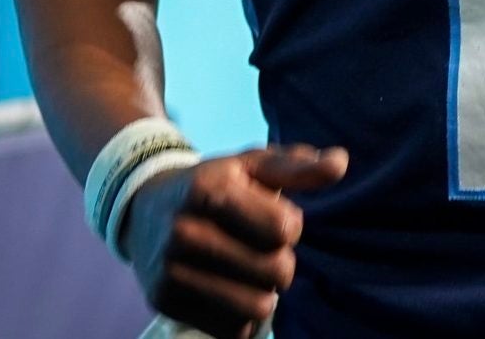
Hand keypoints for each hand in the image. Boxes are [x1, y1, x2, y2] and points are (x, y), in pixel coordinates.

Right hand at [120, 143, 348, 338]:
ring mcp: (171, 270)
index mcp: (208, 190)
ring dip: (263, 293)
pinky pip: (232, 330)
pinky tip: (229, 290)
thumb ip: (297, 166)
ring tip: (246, 271)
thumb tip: (340, 162)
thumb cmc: (213, 184)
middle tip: (259, 248)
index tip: (272, 217)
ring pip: (258, 307)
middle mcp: (184, 231)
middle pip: (276, 272)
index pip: (284, 229)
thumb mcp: (251, 166)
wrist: (144, 208)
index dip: (289, 225)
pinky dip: (240, 316)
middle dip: (280, 262)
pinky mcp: (165, 302)